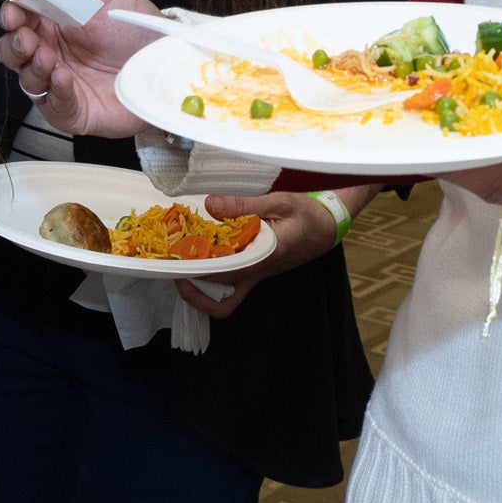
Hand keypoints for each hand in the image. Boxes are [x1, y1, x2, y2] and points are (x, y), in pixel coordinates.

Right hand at [0, 0, 167, 138]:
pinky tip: (62, 76)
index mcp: (52, 23)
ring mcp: (59, 83)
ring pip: (26, 80)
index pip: (17, 18)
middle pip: (12, 51)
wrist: (166, 57)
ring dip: (32, 67)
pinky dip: (54, 91)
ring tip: (48, 56)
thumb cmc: (135, 26)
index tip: (14, 12)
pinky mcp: (73, 110)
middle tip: (27, 38)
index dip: (11, 15)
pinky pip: (53, 105)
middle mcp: (51, 53)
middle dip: (14, 44)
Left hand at [176, 190, 359, 317]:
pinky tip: (202, 255)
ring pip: (224, 297)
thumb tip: (210, 204)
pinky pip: (230, 284)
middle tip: (173, 269)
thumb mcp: (278, 201)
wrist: (328, 226)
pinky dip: (212, 275)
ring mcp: (256, 275)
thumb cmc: (306, 215)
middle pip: (220, 301)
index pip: (224, 276)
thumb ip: (244, 204)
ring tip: (182, 263)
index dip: (196, 273)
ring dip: (201, 287)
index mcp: (263, 258)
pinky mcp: (255, 270)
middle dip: (193, 291)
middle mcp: (257, 273)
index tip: (176, 262)